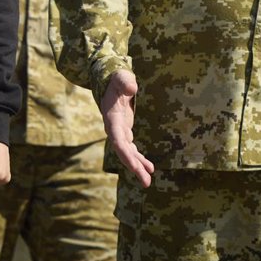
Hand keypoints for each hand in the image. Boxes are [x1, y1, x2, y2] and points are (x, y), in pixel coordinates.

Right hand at [102, 69, 154, 187]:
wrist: (111, 81)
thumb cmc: (117, 79)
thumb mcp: (121, 77)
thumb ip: (125, 81)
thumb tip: (133, 87)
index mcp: (112, 118)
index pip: (117, 140)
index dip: (125, 153)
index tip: (134, 166)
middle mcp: (114, 128)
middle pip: (123, 152)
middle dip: (133, 166)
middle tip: (146, 182)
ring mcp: (120, 131)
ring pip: (128, 153)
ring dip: (137, 167)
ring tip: (148, 182)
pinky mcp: (125, 131)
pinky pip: (132, 149)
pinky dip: (140, 159)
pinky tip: (149, 168)